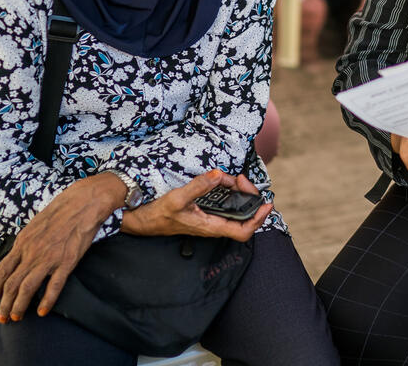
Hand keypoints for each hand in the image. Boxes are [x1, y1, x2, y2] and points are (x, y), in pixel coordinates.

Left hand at [0, 173, 124, 323]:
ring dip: (19, 305)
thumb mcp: (35, 224)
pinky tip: (42, 311)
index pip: (3, 269)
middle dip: (5, 303)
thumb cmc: (61, 210)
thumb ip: (27, 241)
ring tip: (16, 316)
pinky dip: (46, 300)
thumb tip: (19, 255)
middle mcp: (32, 252)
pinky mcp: (66, 262)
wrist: (82, 203)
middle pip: (12, 283)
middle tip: (2, 316)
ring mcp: (49, 258)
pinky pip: (54, 286)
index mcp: (23, 242)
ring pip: (27, 288)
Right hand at [120, 169, 271, 241]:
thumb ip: (198, 186)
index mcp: (210, 227)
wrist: (140, 220)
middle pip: (242, 217)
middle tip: (243, 180)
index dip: (258, 219)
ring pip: (233, 209)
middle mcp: (213, 225)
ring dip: (238, 193)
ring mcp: (209, 219)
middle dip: (248, 198)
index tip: (266, 204)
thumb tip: (218, 175)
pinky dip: (227, 192)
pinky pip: (223, 204)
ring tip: (234, 178)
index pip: (243, 231)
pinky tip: (222, 181)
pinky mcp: (203, 213)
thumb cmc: (157, 214)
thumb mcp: (177, 198)